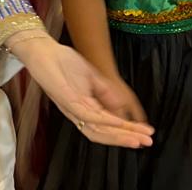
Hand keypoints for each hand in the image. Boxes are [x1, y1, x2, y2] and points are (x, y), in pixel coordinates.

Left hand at [12, 34, 153, 147]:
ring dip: (119, 135)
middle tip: (147, 141)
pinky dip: (105, 121)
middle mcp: (79, 113)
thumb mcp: (93, 78)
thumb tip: (123, 107)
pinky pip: (88, 115)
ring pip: (97, 130)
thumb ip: (107, 93)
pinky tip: (119, 123)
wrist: (44, 50)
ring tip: (137, 138)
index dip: (128, 132)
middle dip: (127, 138)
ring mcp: (73, 108)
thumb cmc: (64, 62)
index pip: (108, 126)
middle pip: (105, 133)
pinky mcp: (67, 101)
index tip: (147, 133)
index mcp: (85, 109)